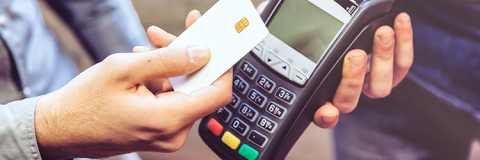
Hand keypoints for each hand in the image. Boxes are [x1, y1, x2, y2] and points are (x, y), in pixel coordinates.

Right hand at [34, 10, 231, 158]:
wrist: (60, 130)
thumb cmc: (84, 104)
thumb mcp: (124, 69)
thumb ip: (167, 60)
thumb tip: (201, 52)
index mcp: (168, 120)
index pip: (217, 93)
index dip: (222, 65)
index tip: (217, 43)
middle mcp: (173, 133)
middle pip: (198, 88)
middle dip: (186, 57)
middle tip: (167, 35)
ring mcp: (166, 135)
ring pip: (183, 91)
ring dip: (170, 66)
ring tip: (146, 48)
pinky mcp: (159, 131)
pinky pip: (171, 101)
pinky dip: (162, 81)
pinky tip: (144, 67)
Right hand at [313, 13, 413, 127]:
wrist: (360, 28)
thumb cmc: (333, 35)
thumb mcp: (316, 39)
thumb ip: (308, 44)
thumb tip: (292, 33)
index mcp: (325, 90)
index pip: (321, 112)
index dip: (324, 116)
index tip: (328, 111)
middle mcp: (349, 92)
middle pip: (349, 101)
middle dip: (353, 79)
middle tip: (354, 55)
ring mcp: (372, 84)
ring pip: (381, 86)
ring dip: (383, 58)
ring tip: (383, 33)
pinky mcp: (394, 72)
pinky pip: (403, 64)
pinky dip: (404, 41)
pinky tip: (400, 22)